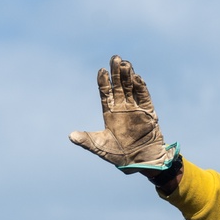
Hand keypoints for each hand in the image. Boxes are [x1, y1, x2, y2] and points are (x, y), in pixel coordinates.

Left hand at [69, 55, 177, 172]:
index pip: (106, 93)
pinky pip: (144, 98)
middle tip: (115, 58)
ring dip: (128, 76)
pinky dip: (141, 88)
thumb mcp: (100, 147)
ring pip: (131, 88)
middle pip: (119, 86)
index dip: (104, 81)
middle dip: (116, 73)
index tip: (101, 70)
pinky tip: (137, 78)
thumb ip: (87, 140)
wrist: (140, 162)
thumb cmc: (119, 156)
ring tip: (125, 64)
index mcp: (110, 113)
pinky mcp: (149, 113)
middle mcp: (123, 108)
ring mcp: (136, 109)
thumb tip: (70, 136)